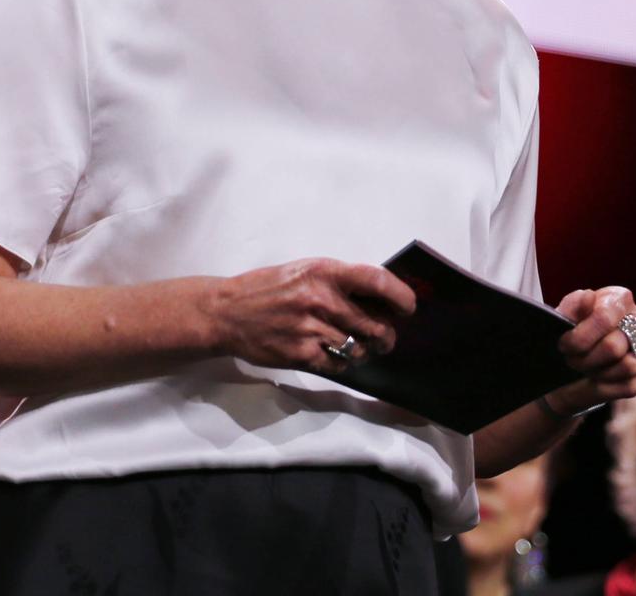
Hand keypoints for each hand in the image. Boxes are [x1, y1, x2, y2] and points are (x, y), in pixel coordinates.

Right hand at [205, 259, 416, 374]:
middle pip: (374, 324)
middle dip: (386, 335)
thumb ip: (339, 281)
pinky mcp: (300, 354)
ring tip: (359, 346)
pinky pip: (338, 364)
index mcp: (324, 272)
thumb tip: (379, 297)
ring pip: (359, 348)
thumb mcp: (305, 270)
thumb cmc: (269, 288)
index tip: (408, 307)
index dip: (400, 296)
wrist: (227, 312)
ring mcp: (311, 329)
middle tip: (385, 337)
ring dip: (365, 350)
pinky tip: (334, 354)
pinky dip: (342, 362)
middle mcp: (321, 299)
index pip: (377, 281)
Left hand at [546, 286, 635, 413]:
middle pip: (613, 347)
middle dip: (587, 359)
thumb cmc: (573, 334)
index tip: (565, 346)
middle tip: (572, 360)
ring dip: (599, 373)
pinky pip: (632, 385)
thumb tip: (588, 297)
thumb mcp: (564, 318)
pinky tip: (598, 380)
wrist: (578, 363)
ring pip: (628, 367)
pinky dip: (609, 387)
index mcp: (620, 298)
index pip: (604, 318)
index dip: (581, 337)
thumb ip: (572, 307)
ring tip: (586, 368)